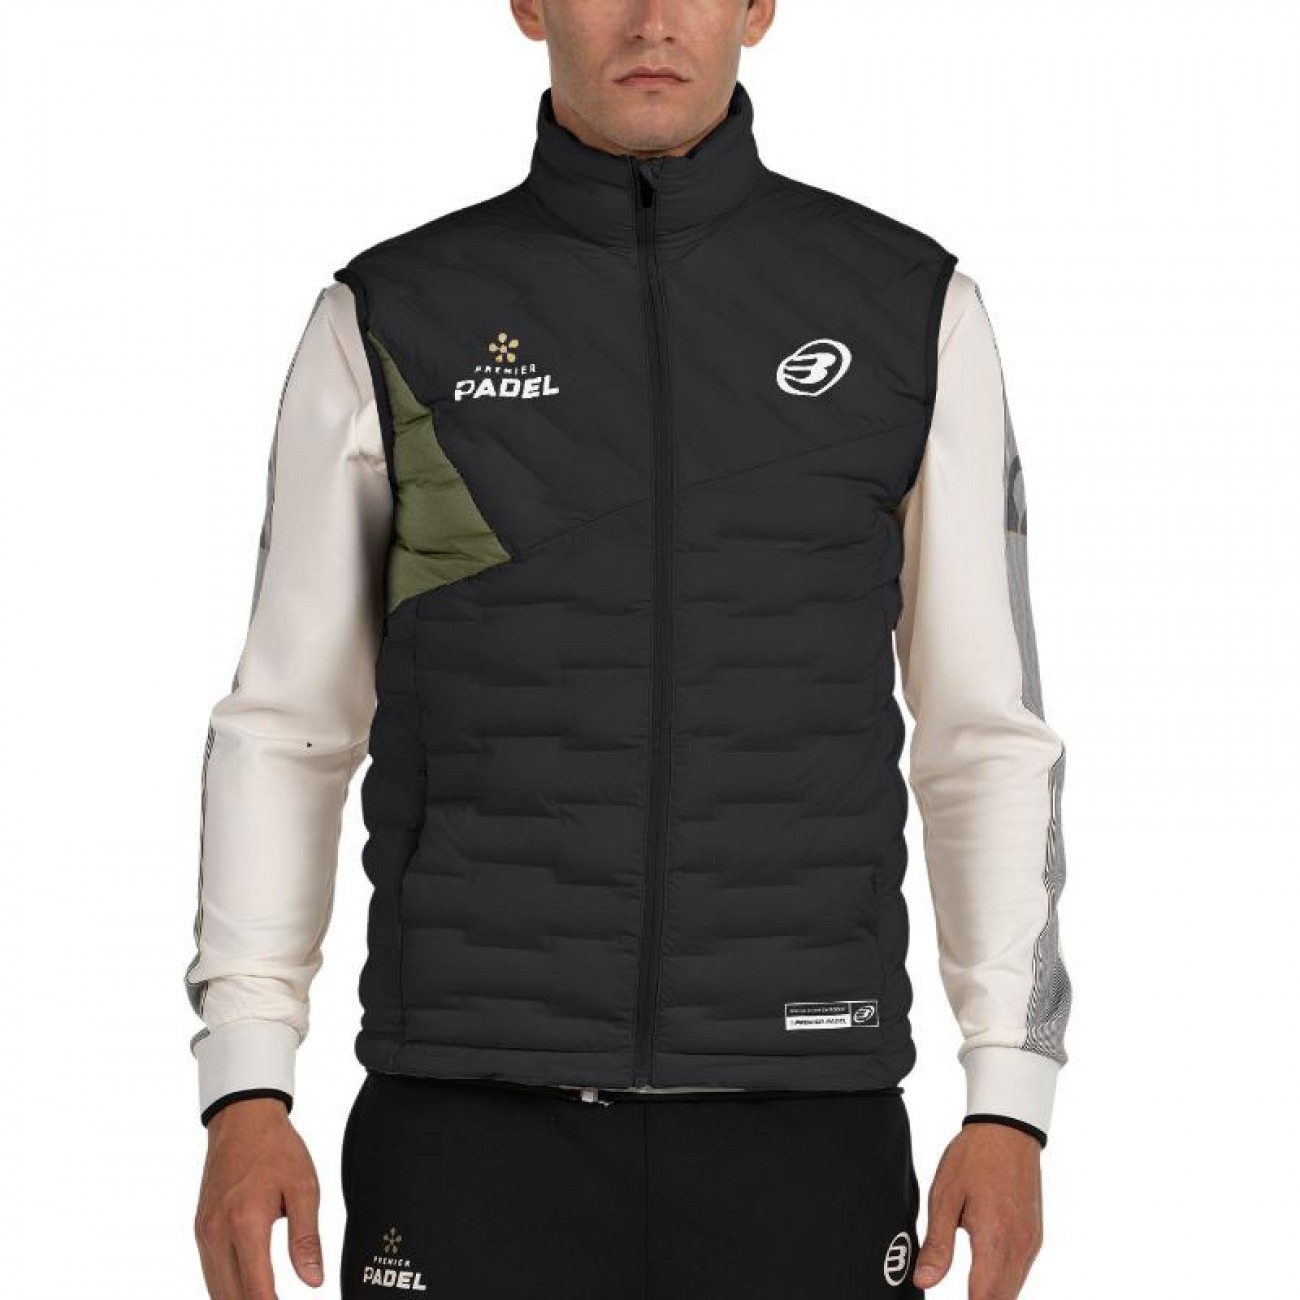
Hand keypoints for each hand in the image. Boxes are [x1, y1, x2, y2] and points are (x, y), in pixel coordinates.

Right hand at [194, 1098, 324, 1297]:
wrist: (242, 1119)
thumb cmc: (275, 1148)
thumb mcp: (304, 1187)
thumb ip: (306, 1239)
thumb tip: (313, 1281)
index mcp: (246, 1223)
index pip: (256, 1289)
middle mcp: (217, 1233)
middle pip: (230, 1297)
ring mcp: (204, 1232)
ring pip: (216, 1290)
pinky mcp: (200, 1229)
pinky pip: (210, 1272)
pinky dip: (226, 1288)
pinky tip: (245, 1290)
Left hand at [913, 1123, 1042, 1297]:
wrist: (1007, 1130)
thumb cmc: (973, 1158)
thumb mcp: (945, 1197)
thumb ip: (937, 1244)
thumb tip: (924, 1281)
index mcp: (995, 1239)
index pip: (984, 1298)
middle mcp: (1019, 1247)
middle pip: (1002, 1299)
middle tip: (958, 1296)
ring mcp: (1031, 1242)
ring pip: (1013, 1289)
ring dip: (992, 1294)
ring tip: (968, 1290)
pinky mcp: (1035, 1235)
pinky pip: (1021, 1272)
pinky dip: (1004, 1281)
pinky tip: (985, 1273)